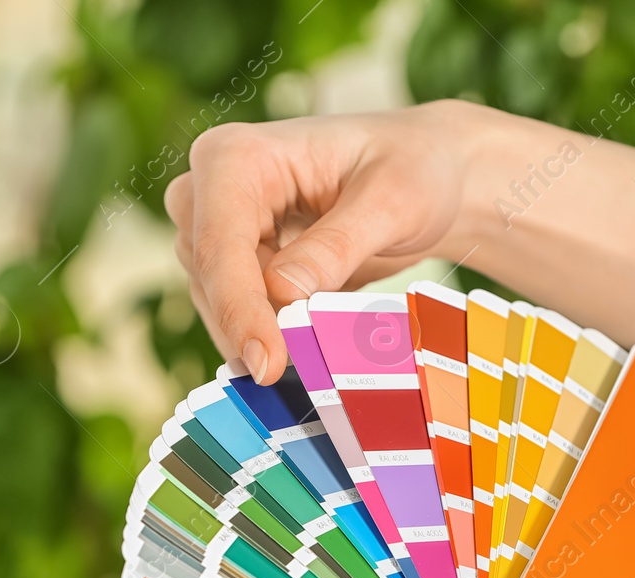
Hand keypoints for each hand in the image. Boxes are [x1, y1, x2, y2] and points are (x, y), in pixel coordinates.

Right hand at [164, 103, 474, 381]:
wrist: (425, 174)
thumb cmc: (412, 167)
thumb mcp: (392, 202)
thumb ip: (337, 245)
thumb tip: (283, 292)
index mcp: (239, 156)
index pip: (219, 243)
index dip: (239, 309)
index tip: (268, 363)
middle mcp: (213, 188)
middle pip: (209, 276)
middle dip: (251, 325)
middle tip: (306, 364)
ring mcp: (218, 227)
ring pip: (217, 301)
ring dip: (265, 330)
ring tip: (325, 339)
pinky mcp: (234, 262)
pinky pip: (235, 312)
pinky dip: (271, 332)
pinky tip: (312, 338)